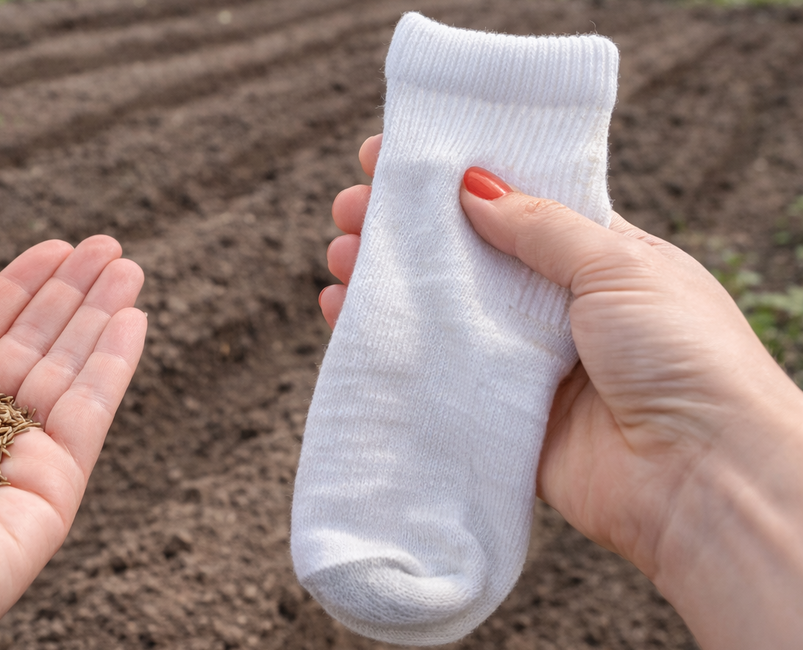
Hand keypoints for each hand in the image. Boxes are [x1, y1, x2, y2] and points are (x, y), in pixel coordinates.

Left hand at [0, 236, 146, 649]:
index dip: (17, 291)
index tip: (54, 249)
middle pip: (32, 350)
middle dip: (71, 296)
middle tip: (108, 246)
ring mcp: (10, 471)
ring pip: (67, 378)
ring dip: (101, 319)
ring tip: (129, 265)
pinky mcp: (44, 501)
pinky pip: (86, 422)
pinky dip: (112, 369)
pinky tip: (133, 321)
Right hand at [324, 135, 802, 648]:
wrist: (702, 477)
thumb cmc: (683, 357)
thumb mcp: (619, 265)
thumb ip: (542, 226)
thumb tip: (473, 184)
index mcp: (595, 259)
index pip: (511, 204)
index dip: (452, 179)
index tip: (393, 155)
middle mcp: (554, 308)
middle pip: (461, 257)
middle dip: (402, 229)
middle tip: (350, 209)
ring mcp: (524, 363)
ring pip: (438, 313)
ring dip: (386, 281)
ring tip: (339, 255)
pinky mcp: (499, 417)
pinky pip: (432, 374)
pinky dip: (389, 345)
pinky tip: (346, 316)